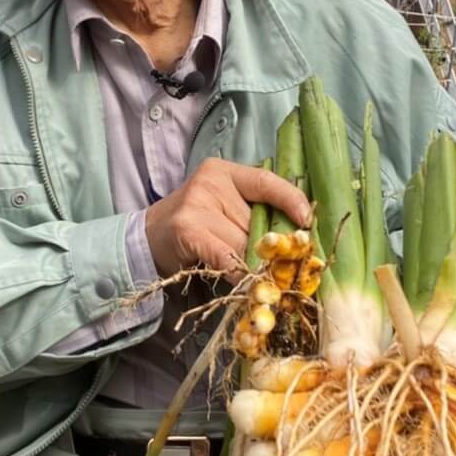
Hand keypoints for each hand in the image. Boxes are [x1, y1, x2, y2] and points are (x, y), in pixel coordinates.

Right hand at [145, 160, 310, 278]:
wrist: (147, 238)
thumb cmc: (194, 223)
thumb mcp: (222, 205)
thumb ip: (251, 212)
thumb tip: (295, 237)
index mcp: (224, 172)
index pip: (266, 181)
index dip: (291, 200)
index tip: (308, 221)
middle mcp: (210, 183)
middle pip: (257, 221)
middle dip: (269, 247)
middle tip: (279, 265)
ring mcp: (197, 205)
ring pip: (245, 243)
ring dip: (253, 265)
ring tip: (255, 276)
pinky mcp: (189, 230)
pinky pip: (227, 258)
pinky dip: (239, 274)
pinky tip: (244, 283)